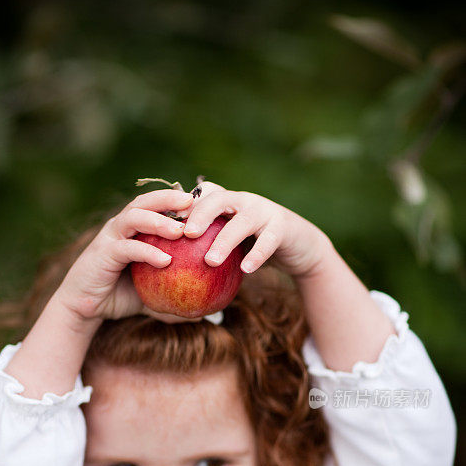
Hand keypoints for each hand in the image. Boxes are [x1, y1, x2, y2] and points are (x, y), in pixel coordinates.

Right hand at [57, 189, 194, 321]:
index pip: (156, 206)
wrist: (85, 308)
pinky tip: (166, 261)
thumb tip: (202, 316)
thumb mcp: (152, 296)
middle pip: (145, 201)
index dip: (177, 201)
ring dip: (158, 220)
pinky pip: (128, 248)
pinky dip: (147, 252)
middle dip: (169, 198)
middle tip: (193, 201)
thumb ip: (174, 299)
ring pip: (134, 217)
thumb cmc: (119, 297)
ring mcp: (110, 237)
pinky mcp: (103, 253)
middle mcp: (121, 226)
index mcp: (134, 229)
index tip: (203, 204)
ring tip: (180, 231)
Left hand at [179, 181, 331, 278]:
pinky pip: (268, 240)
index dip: (184, 205)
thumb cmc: (256, 246)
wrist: (300, 246)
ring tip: (210, 261)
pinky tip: (245, 270)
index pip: (202, 195)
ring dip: (225, 240)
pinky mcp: (283, 226)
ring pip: (243, 221)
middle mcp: (244, 201)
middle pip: (219, 199)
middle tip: (185, 234)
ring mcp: (265, 210)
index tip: (165, 222)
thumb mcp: (231, 241)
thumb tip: (169, 264)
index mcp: (227, 201)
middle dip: (201, 215)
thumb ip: (209, 244)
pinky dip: (257, 255)